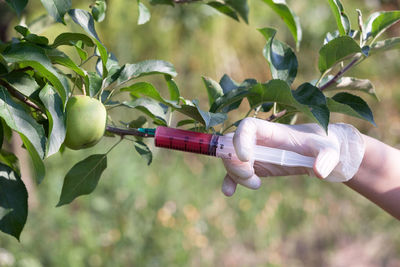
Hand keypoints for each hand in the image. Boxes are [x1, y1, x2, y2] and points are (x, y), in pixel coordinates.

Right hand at [221, 118, 364, 195]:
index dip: (241, 139)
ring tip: (256, 184)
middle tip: (251, 175)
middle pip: (232, 144)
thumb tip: (318, 172)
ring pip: (231, 160)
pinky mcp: (254, 166)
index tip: (247, 158)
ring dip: (236, 174)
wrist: (318, 154)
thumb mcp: (329, 150)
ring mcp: (253, 153)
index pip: (247, 126)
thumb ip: (326, 157)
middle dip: (235, 161)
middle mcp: (258, 139)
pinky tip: (229, 192)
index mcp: (271, 130)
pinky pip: (234, 172)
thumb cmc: (323, 146)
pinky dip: (229, 181)